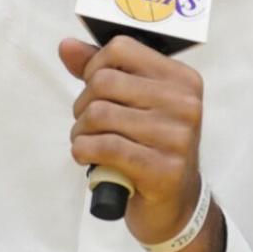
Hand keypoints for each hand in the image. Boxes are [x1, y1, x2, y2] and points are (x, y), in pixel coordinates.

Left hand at [59, 34, 204, 250]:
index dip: (94, 67)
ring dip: (80, 132)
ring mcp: (178, 137)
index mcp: (182, 79)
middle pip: (104, 81)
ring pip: (99, 114)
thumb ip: (102, 71)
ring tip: (87, 142)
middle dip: (83, 104)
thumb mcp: (134, 104)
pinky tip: (87, 157)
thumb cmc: (150, 147)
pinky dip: (84, 151)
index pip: (121, 48)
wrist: (174, 205)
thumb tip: (66, 46)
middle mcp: (186, 104)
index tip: (95, 90)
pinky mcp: (164, 169)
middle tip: (88, 124)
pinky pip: (105, 147)